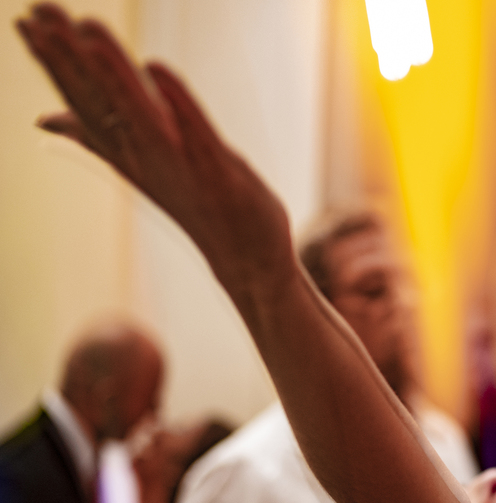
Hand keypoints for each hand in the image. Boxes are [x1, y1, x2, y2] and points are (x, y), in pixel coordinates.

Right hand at [16, 4, 293, 297]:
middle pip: (99, 101)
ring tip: (87, 29)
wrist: (248, 261)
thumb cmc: (197, 206)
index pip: (81, 99)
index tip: (25, 21)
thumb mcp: (142, 166)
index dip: (52, 61)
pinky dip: (175, 102)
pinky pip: (193, 131)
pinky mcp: (217, 172)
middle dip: (67, 56)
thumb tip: (45, 119)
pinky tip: (156, 68)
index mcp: (126, 151)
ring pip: (139, 112)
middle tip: (36, 11)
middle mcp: (144, 158)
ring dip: (113, 72)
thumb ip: (95, 135)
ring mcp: (179, 165)